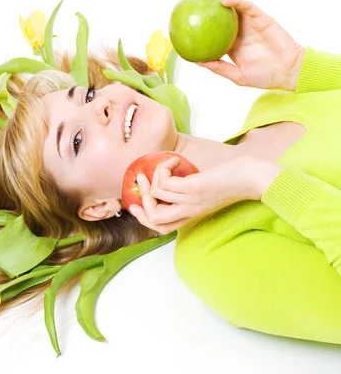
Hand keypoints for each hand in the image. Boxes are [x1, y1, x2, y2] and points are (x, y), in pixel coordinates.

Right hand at [128, 156, 257, 234]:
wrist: (254, 179)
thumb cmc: (233, 181)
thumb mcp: (208, 191)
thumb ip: (191, 191)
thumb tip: (174, 179)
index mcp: (191, 215)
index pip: (160, 228)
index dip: (143, 218)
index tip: (135, 203)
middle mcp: (189, 210)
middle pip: (154, 217)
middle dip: (142, 198)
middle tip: (142, 179)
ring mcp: (191, 200)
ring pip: (156, 195)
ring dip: (153, 176)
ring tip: (165, 165)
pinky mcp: (194, 187)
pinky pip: (165, 181)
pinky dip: (164, 168)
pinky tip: (175, 161)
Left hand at [196, 0, 304, 91]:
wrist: (288, 72)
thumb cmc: (265, 76)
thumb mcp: (237, 75)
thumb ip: (219, 67)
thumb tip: (198, 61)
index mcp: (232, 42)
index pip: (214, 28)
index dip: (202, 21)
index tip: (187, 19)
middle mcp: (240, 29)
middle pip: (222, 11)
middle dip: (208, 1)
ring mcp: (250, 22)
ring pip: (234, 2)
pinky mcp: (261, 18)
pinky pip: (247, 6)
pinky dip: (236, 1)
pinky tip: (224, 1)